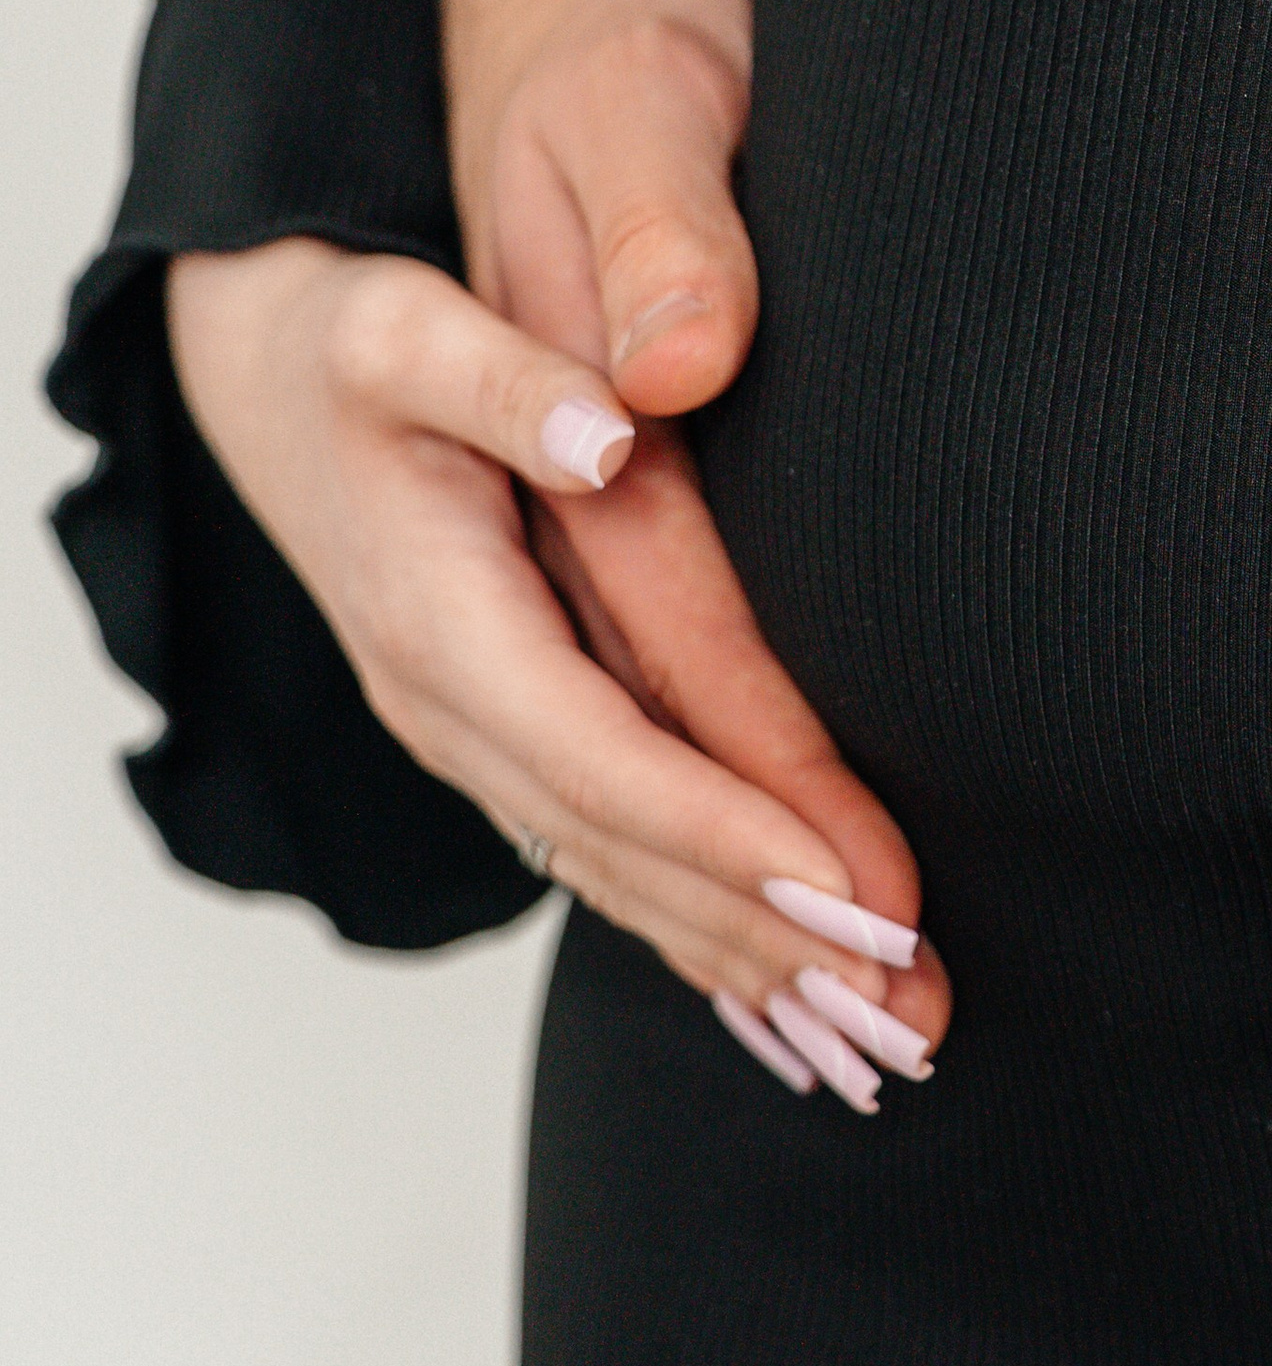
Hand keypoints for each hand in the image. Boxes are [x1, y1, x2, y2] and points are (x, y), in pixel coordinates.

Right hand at [167, 223, 945, 1115]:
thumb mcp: (407, 331)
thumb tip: (610, 435)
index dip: (728, 831)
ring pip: (619, 877)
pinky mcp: (506, 741)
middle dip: (770, 937)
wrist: (267, 381)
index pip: (604, 757)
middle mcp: (449, 709)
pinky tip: (789, 999)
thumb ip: (511, 382)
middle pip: (625, 851)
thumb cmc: (351, 345)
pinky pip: (606, 860)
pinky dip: (699, 933)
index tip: (849, 888)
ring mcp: (472, 739)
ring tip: (884, 1034)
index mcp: (439, 622)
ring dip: (749, 964)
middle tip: (909, 1007)